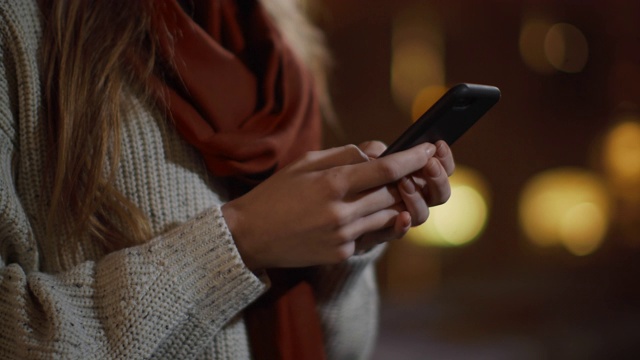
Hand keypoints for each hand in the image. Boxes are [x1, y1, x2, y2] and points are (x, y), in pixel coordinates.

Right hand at [221, 143, 437, 269]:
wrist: (249, 235)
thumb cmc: (276, 193)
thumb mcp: (305, 163)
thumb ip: (345, 154)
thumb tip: (380, 149)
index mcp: (330, 183)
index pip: (385, 170)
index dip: (412, 158)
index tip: (429, 148)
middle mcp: (340, 211)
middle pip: (392, 194)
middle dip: (408, 180)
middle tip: (416, 169)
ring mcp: (342, 236)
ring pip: (387, 216)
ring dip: (393, 202)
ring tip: (388, 189)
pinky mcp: (341, 253)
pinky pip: (370, 235)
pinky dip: (372, 221)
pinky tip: (359, 212)